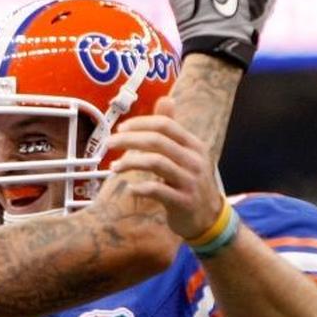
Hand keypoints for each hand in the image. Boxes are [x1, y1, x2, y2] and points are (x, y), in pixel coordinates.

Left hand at [107, 97, 224, 240]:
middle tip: (108, 143)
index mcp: (194, 145)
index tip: (119, 128)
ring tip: (114, 167)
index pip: (165, 125)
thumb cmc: (190, 182)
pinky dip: (140, 187)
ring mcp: (190, 181)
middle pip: (156, 141)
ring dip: (129, 162)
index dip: (140, 123)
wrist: (208, 218)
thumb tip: (166, 99)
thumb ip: (172, 129)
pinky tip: (130, 188)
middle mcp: (194, 160)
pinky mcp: (183, 201)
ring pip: (155, 162)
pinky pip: (158, 190)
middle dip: (128, 140)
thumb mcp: (186, 154)